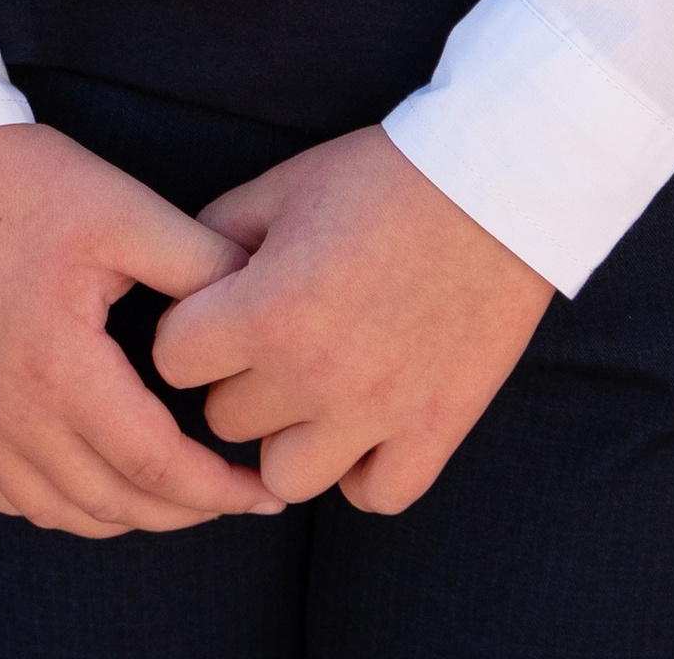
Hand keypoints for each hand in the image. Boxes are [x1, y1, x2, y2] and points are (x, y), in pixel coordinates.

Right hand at [0, 124, 278, 536]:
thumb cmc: (22, 181)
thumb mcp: (124, 210)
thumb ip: (198, 263)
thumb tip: (259, 305)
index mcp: (59, 370)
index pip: (153, 466)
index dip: (217, 490)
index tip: (264, 495)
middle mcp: (7, 414)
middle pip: (108, 504)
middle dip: (181, 511)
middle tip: (232, 495)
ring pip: (52, 511)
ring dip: (119, 515)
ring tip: (170, 492)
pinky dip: (49, 504)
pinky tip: (80, 481)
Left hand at [154, 126, 553, 513]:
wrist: (500, 183)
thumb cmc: (385, 177)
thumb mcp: (286, 184)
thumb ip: (216, 235)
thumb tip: (178, 279)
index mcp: (268, 310)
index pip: (173, 360)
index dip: (189, 329)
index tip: (218, 308)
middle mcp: (316, 375)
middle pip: (225, 419)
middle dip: (240, 376)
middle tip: (277, 335)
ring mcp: (378, 413)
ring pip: (285, 478)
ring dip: (292, 435)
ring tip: (316, 389)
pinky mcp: (435, 431)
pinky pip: (373, 496)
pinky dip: (363, 471)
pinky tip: (367, 424)